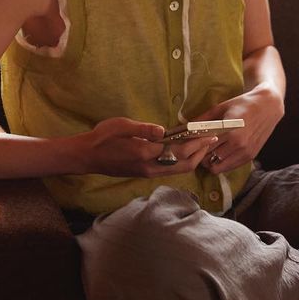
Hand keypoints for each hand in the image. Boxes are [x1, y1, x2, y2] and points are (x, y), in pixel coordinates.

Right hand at [65, 117, 217, 177]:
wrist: (87, 157)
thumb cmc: (102, 137)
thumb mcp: (121, 125)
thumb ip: (143, 129)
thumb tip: (163, 130)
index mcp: (145, 153)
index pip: (178, 151)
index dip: (196, 143)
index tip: (208, 134)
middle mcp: (149, 167)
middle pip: (183, 165)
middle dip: (200, 152)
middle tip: (212, 138)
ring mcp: (148, 172)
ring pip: (178, 170)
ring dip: (193, 159)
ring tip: (203, 145)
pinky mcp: (145, 174)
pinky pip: (170, 171)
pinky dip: (183, 162)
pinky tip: (186, 152)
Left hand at [193, 85, 283, 174]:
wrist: (268, 106)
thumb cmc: (243, 104)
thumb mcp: (221, 107)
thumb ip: (203, 119)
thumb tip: (184, 128)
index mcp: (230, 131)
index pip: (204, 148)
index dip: (196, 147)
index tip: (193, 142)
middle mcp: (239, 145)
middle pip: (209, 160)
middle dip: (202, 155)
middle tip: (200, 147)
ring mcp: (245, 152)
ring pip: (218, 168)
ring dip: (211, 161)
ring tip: (211, 150)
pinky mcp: (250, 156)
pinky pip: (229, 167)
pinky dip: (222, 163)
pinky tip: (222, 152)